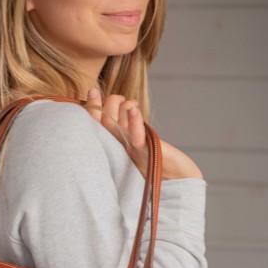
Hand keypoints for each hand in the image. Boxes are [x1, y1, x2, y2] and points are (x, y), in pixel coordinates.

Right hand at [85, 89, 203, 179]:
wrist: (175, 177)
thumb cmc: (154, 157)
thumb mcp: (134, 139)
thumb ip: (122, 125)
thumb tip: (114, 104)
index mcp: (112, 145)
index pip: (95, 125)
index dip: (92, 108)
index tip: (93, 90)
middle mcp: (117, 148)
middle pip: (105, 121)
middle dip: (111, 103)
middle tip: (123, 101)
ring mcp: (131, 150)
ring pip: (117, 122)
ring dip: (126, 107)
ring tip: (135, 108)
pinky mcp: (147, 151)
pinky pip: (135, 135)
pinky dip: (134, 121)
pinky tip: (134, 110)